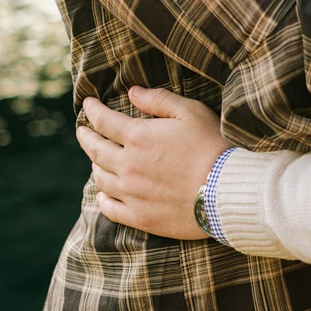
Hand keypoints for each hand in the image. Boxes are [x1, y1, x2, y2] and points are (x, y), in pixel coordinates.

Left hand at [75, 86, 230, 239]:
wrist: (229, 192)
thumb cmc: (213, 147)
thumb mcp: (190, 112)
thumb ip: (158, 100)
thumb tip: (132, 92)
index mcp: (138, 137)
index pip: (103, 121)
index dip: (92, 110)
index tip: (87, 105)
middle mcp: (128, 165)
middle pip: (95, 149)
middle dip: (86, 136)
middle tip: (82, 131)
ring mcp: (132, 194)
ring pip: (100, 178)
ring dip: (95, 165)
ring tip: (96, 160)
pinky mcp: (141, 217)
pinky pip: (110, 208)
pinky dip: (102, 198)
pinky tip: (103, 194)